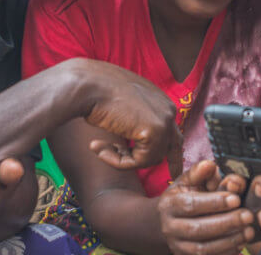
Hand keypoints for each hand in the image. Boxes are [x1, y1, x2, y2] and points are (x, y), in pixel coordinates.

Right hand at [67, 59, 183, 175]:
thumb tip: (137, 136)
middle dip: (172, 162)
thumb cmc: (96, 91)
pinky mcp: (155, 132)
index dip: (168, 147)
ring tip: (100, 148)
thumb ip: (134, 118)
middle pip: (174, 144)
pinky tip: (98, 147)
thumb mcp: (121, 103)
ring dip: (123, 159)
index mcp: (160, 100)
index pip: (171, 129)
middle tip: (173, 175)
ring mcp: (164, 120)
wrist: (87, 85)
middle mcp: (168, 109)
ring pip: (152, 158)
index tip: (172, 164)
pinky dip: (117, 162)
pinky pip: (140, 162)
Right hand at [158, 160, 254, 254]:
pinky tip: (240, 245)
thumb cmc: (183, 196)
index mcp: (169, 204)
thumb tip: (210, 165)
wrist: (165, 221)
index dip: (214, 202)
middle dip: (226, 223)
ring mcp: (177, 246)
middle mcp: (170, 227)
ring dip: (228, 241)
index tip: (236, 199)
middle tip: (248, 216)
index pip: (192, 204)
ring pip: (202, 249)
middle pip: (198, 229)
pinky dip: (224, 254)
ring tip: (248, 232)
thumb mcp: (188, 180)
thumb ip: (200, 172)